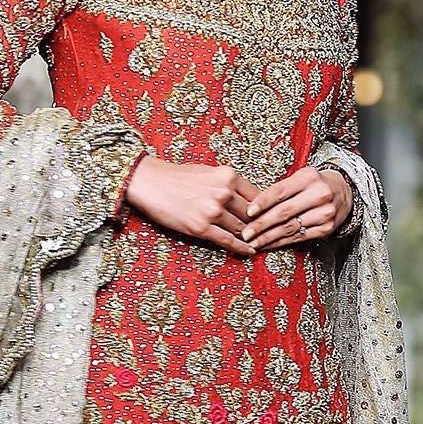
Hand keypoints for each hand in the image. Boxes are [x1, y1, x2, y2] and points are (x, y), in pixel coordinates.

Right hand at [123, 155, 262, 255]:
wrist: (150, 182)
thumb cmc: (177, 176)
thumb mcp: (209, 171)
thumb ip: (228, 183)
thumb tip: (245, 197)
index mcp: (228, 176)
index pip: (257, 196)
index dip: (266, 209)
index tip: (271, 217)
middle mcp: (223, 193)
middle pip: (252, 214)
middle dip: (261, 225)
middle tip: (270, 234)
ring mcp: (213, 211)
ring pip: (242, 229)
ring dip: (252, 238)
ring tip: (261, 245)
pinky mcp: (201, 228)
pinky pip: (228, 241)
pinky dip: (241, 248)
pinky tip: (249, 251)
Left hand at [239, 166, 352, 248]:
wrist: (344, 193)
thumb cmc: (315, 184)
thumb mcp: (301, 178)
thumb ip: (281, 189)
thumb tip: (252, 206)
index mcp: (308, 178)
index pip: (280, 191)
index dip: (262, 202)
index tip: (248, 212)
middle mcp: (319, 195)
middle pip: (284, 212)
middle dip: (261, 225)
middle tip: (245, 233)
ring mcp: (324, 213)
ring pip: (290, 228)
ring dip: (268, 237)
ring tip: (253, 242)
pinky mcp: (326, 229)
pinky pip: (298, 237)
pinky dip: (281, 242)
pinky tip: (269, 244)